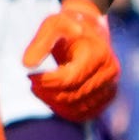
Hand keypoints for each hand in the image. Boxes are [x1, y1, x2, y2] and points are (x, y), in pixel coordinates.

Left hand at [26, 2, 120, 122]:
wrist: (88, 31)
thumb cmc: (67, 26)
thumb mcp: (52, 25)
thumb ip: (40, 43)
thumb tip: (27, 64)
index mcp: (97, 54)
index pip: (69, 79)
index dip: (46, 82)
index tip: (30, 75)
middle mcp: (109, 72)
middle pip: (72, 95)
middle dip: (47, 92)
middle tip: (32, 83)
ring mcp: (111, 86)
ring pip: (77, 107)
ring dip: (53, 102)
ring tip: (40, 89)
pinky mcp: (107, 97)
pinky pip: (84, 114)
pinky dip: (64, 111)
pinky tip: (51, 98)